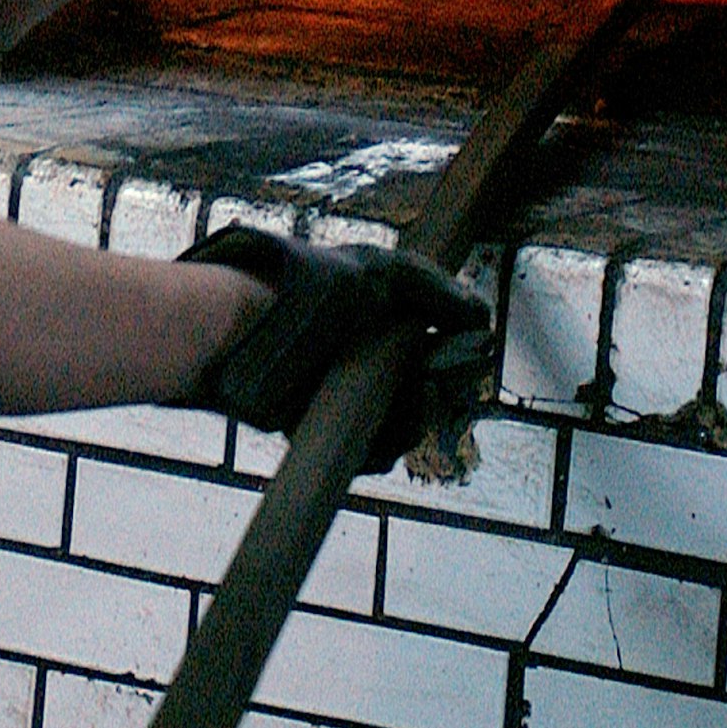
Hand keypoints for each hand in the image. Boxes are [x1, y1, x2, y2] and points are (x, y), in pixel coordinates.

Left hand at [177, 227, 494, 473]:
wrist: (245, 330)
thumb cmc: (311, 290)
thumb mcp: (382, 272)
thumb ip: (436, 290)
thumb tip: (482, 317)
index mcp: (394, 322)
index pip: (449, 354)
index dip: (460, 364)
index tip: (456, 364)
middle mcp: (378, 361)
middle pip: (435, 396)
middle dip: (437, 396)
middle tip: (423, 388)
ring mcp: (355, 397)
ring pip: (407, 429)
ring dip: (409, 423)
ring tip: (390, 407)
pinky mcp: (331, 430)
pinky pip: (373, 455)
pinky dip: (377, 451)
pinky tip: (368, 438)